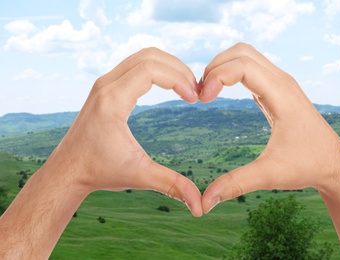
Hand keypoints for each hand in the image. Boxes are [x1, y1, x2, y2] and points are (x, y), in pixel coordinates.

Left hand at [52, 48, 201, 215]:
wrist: (69, 170)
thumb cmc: (99, 171)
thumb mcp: (139, 176)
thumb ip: (171, 185)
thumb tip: (199, 205)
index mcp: (112, 100)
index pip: (151, 69)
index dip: (179, 78)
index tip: (194, 98)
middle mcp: (106, 85)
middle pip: (149, 56)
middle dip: (178, 68)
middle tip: (195, 90)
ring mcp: (104, 83)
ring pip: (142, 56)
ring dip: (168, 67)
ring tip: (186, 87)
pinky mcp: (105, 87)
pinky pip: (134, 65)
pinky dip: (156, 69)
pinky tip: (168, 87)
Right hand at [199, 43, 339, 212]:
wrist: (334, 164)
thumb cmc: (308, 166)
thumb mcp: (269, 175)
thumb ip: (235, 185)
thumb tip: (204, 201)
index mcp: (281, 95)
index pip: (243, 65)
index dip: (216, 76)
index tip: (201, 99)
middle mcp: (282, 82)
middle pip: (241, 52)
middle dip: (214, 67)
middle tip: (199, 93)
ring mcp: (281, 83)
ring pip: (245, 56)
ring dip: (222, 68)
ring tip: (206, 93)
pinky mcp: (277, 90)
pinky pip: (250, 69)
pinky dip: (230, 74)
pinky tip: (218, 93)